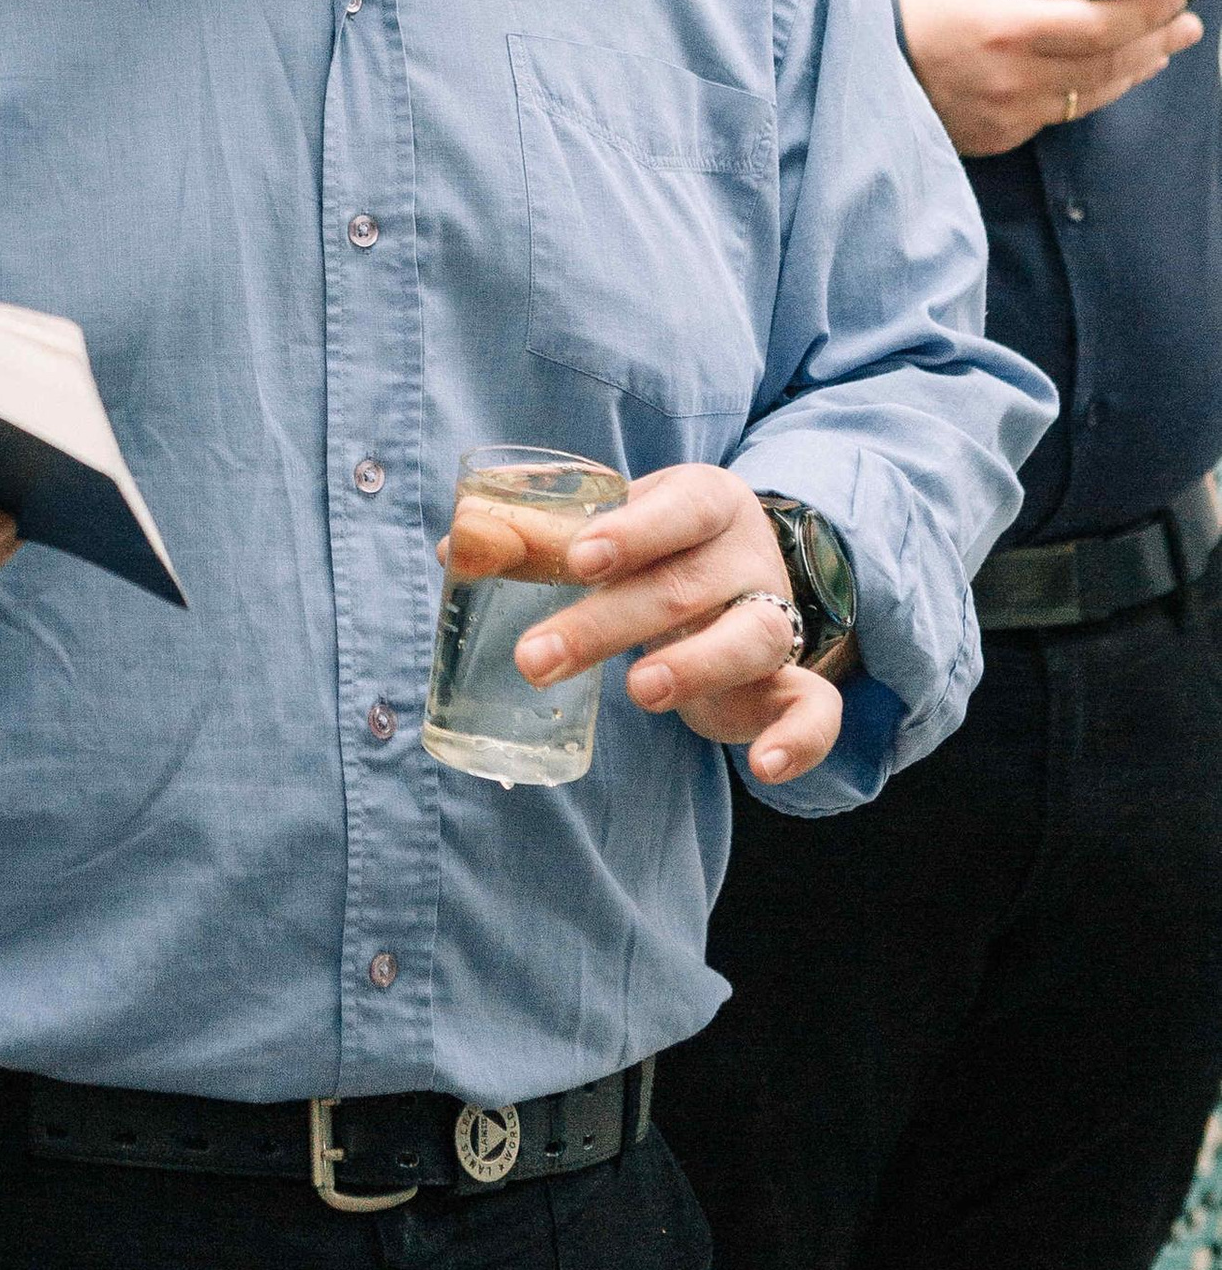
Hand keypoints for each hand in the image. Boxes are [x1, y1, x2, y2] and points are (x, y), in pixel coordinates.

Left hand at [496, 463, 846, 786]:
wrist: (736, 578)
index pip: (676, 508)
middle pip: (684, 586)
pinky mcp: (789, 681)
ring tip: (638, 691)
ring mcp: (773, 617)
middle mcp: (744, 556)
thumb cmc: (652, 550)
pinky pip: (814, 708)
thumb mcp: (604, 534)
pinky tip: (764, 768)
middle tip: (534, 659)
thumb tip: (455, 545)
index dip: (632, 532)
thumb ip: (534, 540)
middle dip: (606, 623)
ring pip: (751, 637)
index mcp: (702, 501)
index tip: (579, 559)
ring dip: (695, 665)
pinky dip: (800, 739)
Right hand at [894, 0, 1196, 156]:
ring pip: (1092, 94)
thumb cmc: (914, 5)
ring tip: (1162, 48)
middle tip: (1188, 24)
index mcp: (1004, 28)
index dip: (1146, 11)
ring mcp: (1008, 114)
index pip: (1099, 23)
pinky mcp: (1000, 135)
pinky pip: (1061, 113)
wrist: (857, 67)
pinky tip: (1112, 73)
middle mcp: (1012, 78)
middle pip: (1107, 63)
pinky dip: (1094, 90)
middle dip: (1155, 40)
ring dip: (1134, 69)